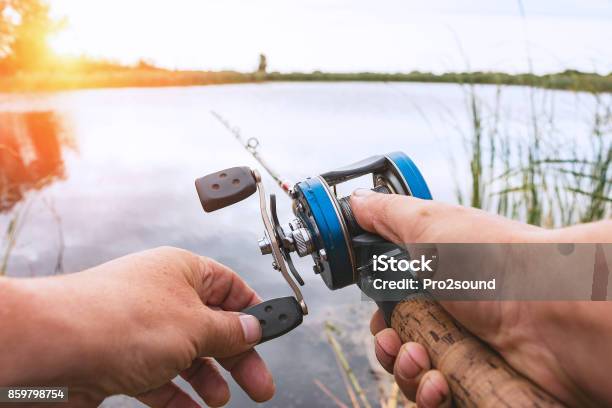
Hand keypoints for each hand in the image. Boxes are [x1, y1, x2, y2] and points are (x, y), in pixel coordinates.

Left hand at [1, 247, 273, 406]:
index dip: (252, 312)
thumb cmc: (122, 320)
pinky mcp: (121, 356)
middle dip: (237, 358)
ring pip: (185, 354)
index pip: (229, 287)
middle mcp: (162, 295)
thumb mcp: (195, 327)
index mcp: (183, 271)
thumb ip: (230, 331)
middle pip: (212, 326)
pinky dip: (175, 394)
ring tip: (219, 400)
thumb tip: (254, 328)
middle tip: (258, 385)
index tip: (271, 335)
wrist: (54, 345)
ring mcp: (140, 327)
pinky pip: (158, 376)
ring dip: (206, 379)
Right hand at [351, 190, 611, 406]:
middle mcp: (453, 318)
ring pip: (413, 376)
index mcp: (438, 281)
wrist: (554, 312)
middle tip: (397, 341)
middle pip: (400, 345)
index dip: (381, 319)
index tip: (380, 320)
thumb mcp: (429, 224)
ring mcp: (468, 354)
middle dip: (388, 347)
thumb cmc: (491, 261)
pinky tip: (439, 384)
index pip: (396, 309)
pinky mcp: (479, 385)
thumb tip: (355, 201)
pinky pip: (437, 401)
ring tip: (422, 360)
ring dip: (405, 371)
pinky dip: (429, 395)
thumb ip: (386, 214)